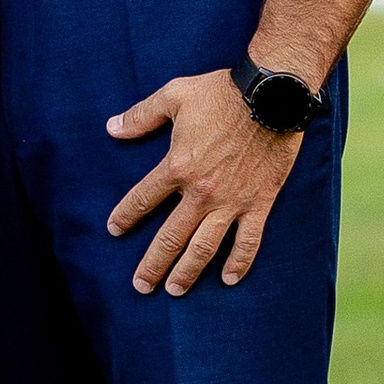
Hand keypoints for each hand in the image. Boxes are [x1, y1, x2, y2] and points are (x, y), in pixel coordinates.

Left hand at [105, 67, 298, 295]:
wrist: (271, 95)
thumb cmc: (221, 93)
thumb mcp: (174, 95)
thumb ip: (142, 115)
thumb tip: (112, 129)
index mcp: (177, 167)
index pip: (143, 199)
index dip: (126, 216)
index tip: (114, 231)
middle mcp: (201, 192)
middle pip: (170, 236)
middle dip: (153, 264)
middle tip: (141, 286)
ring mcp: (231, 202)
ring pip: (204, 247)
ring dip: (188, 271)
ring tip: (174, 290)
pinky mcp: (259, 203)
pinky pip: (248, 241)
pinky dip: (239, 263)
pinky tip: (228, 279)